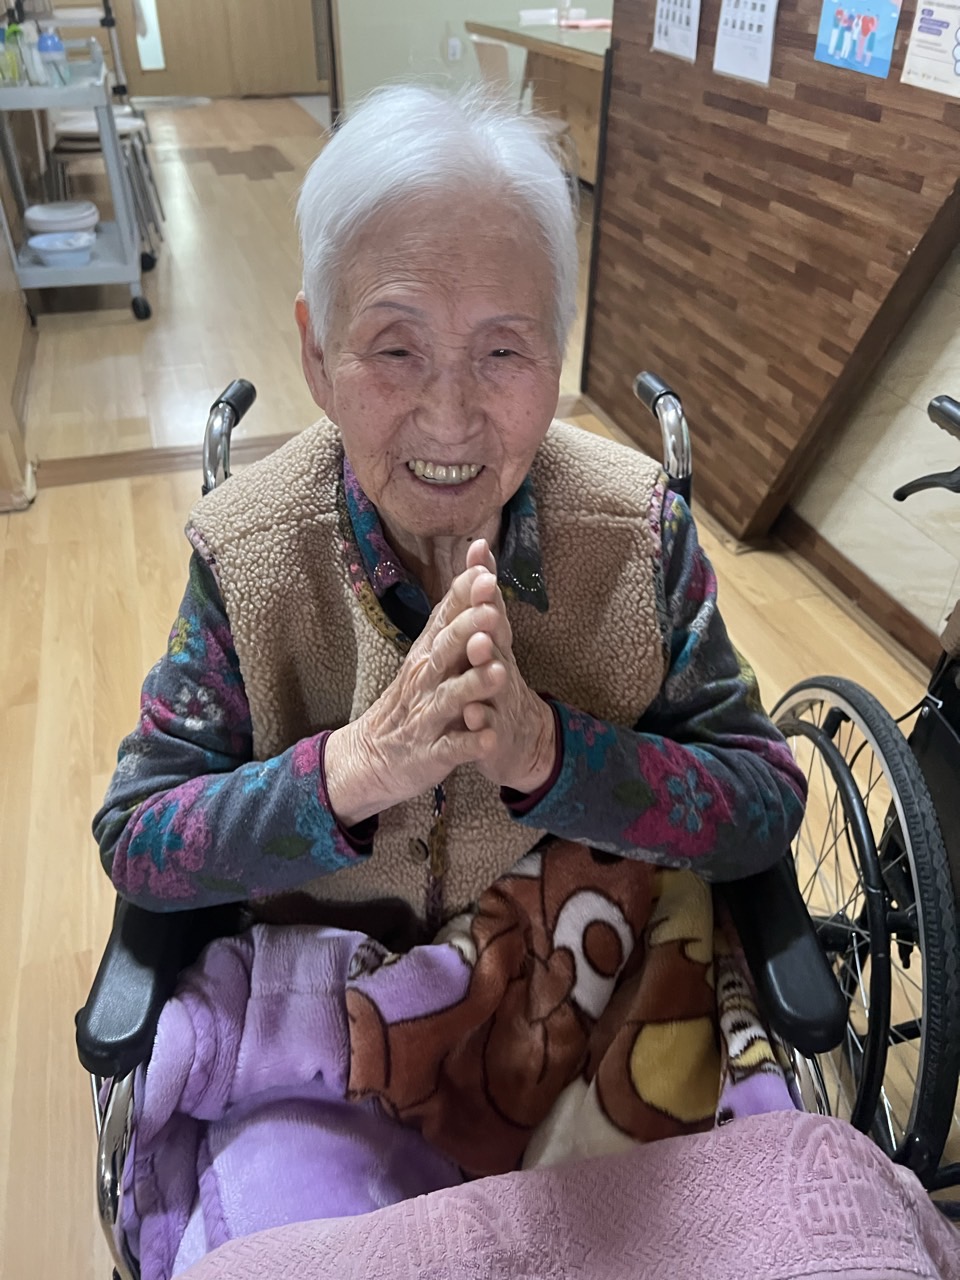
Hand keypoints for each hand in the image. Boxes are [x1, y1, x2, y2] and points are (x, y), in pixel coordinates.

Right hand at [325, 540, 555, 825]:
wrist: (374, 756)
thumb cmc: (414, 698)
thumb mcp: (430, 654)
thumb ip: (456, 615)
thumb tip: (479, 566)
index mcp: (430, 652)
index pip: (446, 616)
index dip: (464, 594)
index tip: (485, 571)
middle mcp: (426, 678)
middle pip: (446, 649)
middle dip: (469, 629)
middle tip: (492, 611)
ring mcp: (428, 716)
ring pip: (451, 697)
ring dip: (474, 684)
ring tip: (500, 672)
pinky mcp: (431, 752)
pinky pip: (452, 747)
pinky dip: (470, 743)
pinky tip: (488, 738)